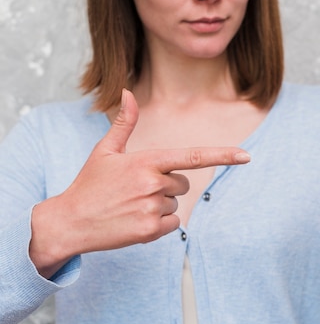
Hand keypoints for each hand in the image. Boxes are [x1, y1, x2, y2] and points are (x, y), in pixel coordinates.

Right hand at [30, 89, 250, 277]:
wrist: (69, 223)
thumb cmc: (89, 185)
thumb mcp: (105, 151)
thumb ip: (124, 123)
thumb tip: (128, 92)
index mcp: (146, 161)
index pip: (192, 157)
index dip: (223, 155)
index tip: (246, 155)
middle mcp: (153, 184)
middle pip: (182, 184)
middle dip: (166, 186)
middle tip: (136, 190)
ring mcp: (153, 208)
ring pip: (176, 204)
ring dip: (160, 205)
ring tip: (131, 206)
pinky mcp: (151, 230)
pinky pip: (173, 223)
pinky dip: (160, 223)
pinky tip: (135, 220)